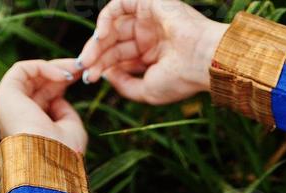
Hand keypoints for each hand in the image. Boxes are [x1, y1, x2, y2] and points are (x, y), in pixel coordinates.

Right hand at [0, 59, 88, 152]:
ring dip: (54, 68)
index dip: (62, 84)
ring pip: (30, 76)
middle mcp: (16, 116)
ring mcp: (9, 106)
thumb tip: (59, 98)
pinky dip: (42, 67)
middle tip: (81, 66)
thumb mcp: (71, 129)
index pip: (44, 98)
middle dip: (60, 72)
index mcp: (30, 127)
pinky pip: (21, 70)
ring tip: (75, 68)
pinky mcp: (4, 95)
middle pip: (37, 86)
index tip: (82, 75)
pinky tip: (62, 75)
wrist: (50, 161)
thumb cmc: (64, 151)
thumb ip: (64, 111)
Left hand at [74, 0, 227, 105]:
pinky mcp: (148, 3)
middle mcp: (149, 36)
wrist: (201, 60)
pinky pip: (118, 6)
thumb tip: (106, 75)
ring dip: (97, 42)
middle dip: (96, 56)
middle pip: (113, 44)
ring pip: (112, 27)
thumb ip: (124, 85)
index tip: (88, 79)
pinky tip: (100, 36)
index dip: (101, 67)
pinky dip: (105, 19)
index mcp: (152, 56)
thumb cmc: (179, 79)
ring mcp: (148, 19)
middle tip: (84, 69)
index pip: (119, 58)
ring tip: (89, 58)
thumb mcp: (146, 91)